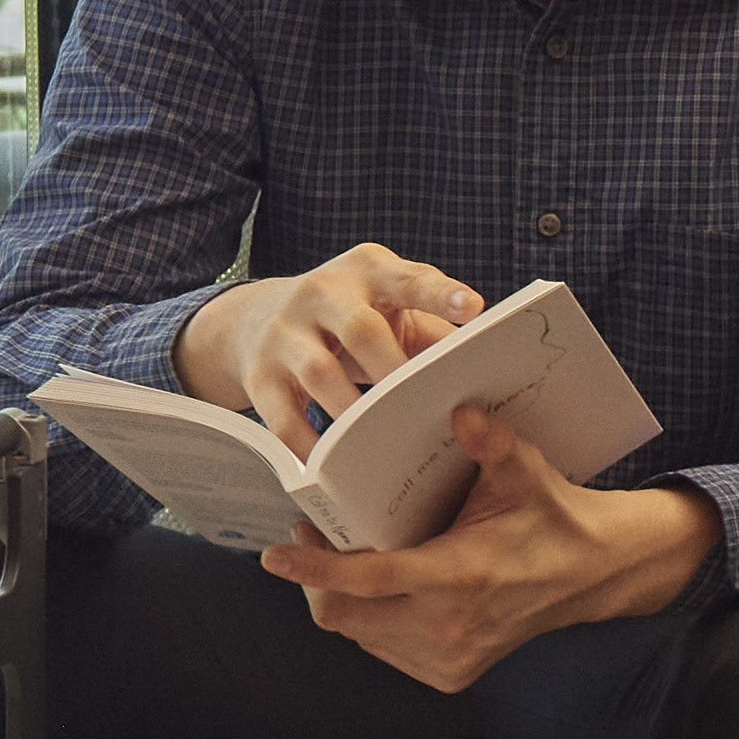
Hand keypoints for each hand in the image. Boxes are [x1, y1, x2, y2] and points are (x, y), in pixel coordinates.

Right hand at [177, 241, 481, 450]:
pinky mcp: (259, 373)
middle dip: (393, 369)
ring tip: (381, 445)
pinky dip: (307, 444)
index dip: (439, 294)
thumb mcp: (388, 307)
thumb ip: (434, 332)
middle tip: (422, 405)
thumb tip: (484, 372)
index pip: (407, 280)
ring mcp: (284, 332)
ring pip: (318, 372)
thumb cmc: (348, 317)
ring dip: (352, 411)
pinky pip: (282, 415)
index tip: (473, 309)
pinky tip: (331, 466)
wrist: (253, 319)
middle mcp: (322, 293)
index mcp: (367, 272)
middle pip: (359, 329)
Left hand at [262, 408, 715, 693]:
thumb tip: (458, 409)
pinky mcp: (452, 674)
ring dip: (340, 600)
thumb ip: (492, 443)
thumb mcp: (527, 474)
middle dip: (316, 580)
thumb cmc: (554, 517)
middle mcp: (448, 626)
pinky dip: (369, 622)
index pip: (365, 580)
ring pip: (359, 635)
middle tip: (311, 538)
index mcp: (458, 577)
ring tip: (341, 558)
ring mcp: (449, 658)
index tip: (274, 554)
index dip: (312, 569)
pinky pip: (383, 650)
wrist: (598, 574)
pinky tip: (376, 589)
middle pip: (344, 615)